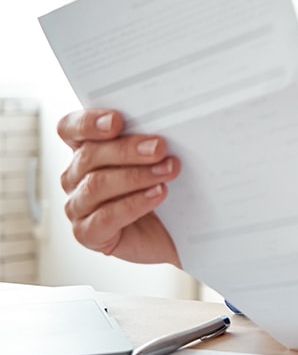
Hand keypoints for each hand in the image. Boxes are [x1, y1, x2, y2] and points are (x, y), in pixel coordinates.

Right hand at [58, 109, 180, 266]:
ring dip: (136, 176)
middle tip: (159, 147)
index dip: (88, 123)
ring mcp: (77, 206)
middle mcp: (75, 177)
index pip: (70, 129)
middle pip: (89, 155)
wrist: (170, 231)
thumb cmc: (158, 188)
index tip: (116, 121)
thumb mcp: (154, 159)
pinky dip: (134, 204)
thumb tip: (161, 128)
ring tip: (167, 171)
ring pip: (96, 185)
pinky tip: (157, 194)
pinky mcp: (87, 233)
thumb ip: (147, 141)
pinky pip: (105, 217)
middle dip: (127, 149)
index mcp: (85, 150)